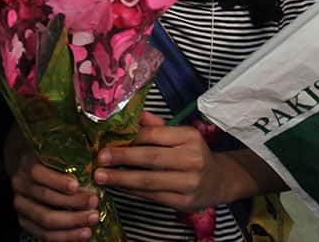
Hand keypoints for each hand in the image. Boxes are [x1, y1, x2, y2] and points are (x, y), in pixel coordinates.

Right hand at [5, 130, 98, 240]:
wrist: (30, 171)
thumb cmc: (52, 161)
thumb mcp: (57, 152)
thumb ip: (71, 158)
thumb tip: (97, 165)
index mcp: (27, 164)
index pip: (38, 173)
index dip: (58, 181)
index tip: (78, 185)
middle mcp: (21, 186)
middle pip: (46, 198)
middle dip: (73, 203)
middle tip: (94, 202)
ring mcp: (22, 206)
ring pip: (46, 220)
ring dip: (72, 222)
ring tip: (92, 220)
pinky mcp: (25, 222)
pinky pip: (45, 235)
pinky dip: (65, 237)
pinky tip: (81, 234)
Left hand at [93, 112, 238, 211]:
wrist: (219, 181)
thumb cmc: (193, 154)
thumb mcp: (181, 135)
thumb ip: (157, 126)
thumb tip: (131, 115)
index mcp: (190, 137)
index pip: (155, 135)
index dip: (131, 138)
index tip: (109, 140)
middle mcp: (192, 159)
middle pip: (151, 158)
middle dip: (122, 158)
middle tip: (99, 158)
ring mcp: (189, 183)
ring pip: (149, 180)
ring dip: (122, 179)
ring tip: (101, 176)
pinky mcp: (184, 202)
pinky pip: (153, 196)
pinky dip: (133, 191)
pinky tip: (119, 187)